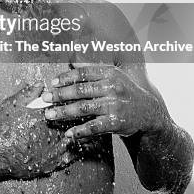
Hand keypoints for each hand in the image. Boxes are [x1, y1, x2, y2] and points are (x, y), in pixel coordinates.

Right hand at [0, 82, 75, 178]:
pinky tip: (72, 148)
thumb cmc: (3, 128)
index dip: (66, 104)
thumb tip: (40, 84)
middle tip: (76, 115)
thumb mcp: (13, 104)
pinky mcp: (51, 164)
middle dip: (73, 119)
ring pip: (73, 141)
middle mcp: (53, 134)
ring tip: (76, 131)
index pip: (63, 108)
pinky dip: (73, 152)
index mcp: (46, 117)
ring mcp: (54, 151)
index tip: (67, 102)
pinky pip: (68, 158)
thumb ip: (28, 93)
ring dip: (76, 135)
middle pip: (71, 124)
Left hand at [41, 65, 160, 139]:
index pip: (82, 74)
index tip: (52, 82)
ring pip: (83, 108)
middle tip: (45, 99)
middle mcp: (112, 87)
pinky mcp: (116, 122)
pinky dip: (79, 131)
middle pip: (80, 91)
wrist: (148, 112)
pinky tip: (68, 133)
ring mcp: (114, 105)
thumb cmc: (124, 91)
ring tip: (50, 115)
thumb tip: (71, 60)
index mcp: (109, 73)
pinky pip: (93, 127)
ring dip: (63, 112)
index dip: (65, 77)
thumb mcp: (113, 74)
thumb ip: (93, 69)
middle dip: (59, 95)